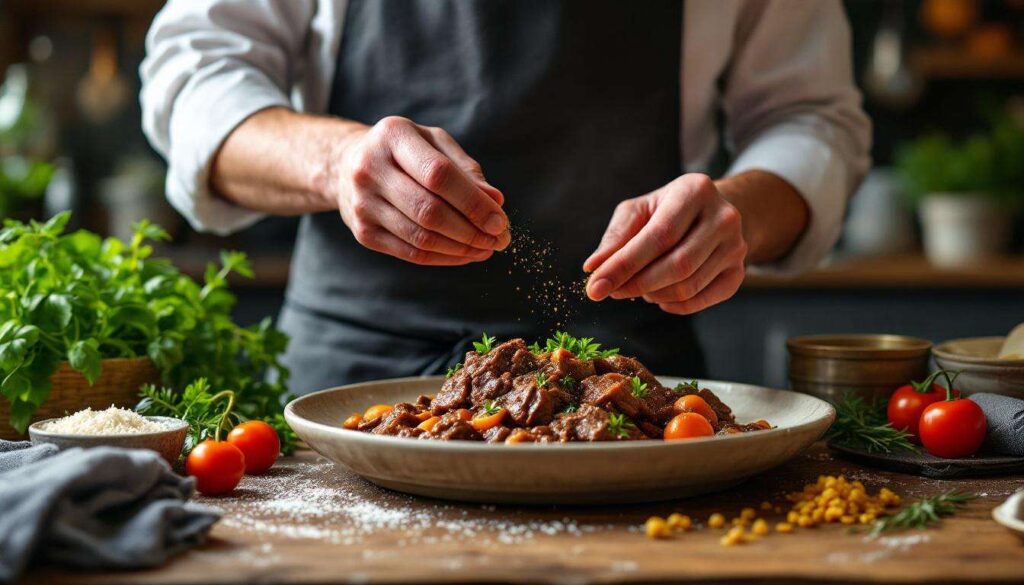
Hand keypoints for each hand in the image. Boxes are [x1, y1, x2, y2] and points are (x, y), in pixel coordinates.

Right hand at [334, 116, 510, 264]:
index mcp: (392, 136)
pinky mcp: (363, 232)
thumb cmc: (405, 151)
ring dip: (460, 248)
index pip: (439, 174)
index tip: (499, 220)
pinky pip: (410, 253)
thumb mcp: (435, 144)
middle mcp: (370, 169)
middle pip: (428, 210)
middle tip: (498, 240)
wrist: (347, 164)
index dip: (473, 201)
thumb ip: (466, 170)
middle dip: (471, 230)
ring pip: (420, 237)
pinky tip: (465, 254)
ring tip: (486, 249)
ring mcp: (362, 203)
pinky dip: (443, 258)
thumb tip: (495, 202)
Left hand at [583, 174, 746, 314]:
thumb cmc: (665, 211)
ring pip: (688, 286)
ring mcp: (736, 246)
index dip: (624, 265)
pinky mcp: (738, 272)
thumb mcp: (638, 211)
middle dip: (637, 284)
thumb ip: (616, 237)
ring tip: (636, 287)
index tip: (594, 287)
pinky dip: (673, 306)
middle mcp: (723, 217)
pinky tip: (658, 296)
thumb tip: (594, 267)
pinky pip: (701, 300)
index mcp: (695, 191)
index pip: (658, 236)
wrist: (710, 214)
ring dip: (653, 294)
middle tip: (611, 292)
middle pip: (677, 264)